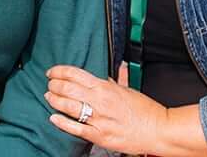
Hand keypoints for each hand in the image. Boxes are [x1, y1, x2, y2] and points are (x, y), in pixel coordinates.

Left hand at [45, 64, 167, 154]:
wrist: (158, 130)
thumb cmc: (145, 109)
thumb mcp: (127, 88)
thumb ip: (114, 79)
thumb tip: (111, 70)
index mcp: (105, 87)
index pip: (75, 74)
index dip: (60, 71)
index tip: (52, 71)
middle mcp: (100, 101)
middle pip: (68, 88)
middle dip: (54, 85)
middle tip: (49, 84)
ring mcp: (98, 119)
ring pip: (68, 107)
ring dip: (55, 100)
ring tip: (49, 97)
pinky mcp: (99, 136)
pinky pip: (76, 129)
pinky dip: (62, 123)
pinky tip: (53, 118)